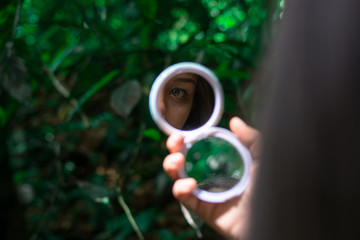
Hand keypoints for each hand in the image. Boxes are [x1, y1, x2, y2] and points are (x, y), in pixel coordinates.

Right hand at [163, 117, 260, 238]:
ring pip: (179, 178)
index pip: (199, 148)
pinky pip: (186, 199)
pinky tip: (189, 183)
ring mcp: (206, 193)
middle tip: (175, 143)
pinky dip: (181, 189)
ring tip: (176, 161)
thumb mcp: (264, 158)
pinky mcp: (205, 210)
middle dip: (174, 150)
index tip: (183, 133)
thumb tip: (235, 122)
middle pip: (184, 161)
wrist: (275, 217)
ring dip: (172, 167)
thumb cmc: (272, 188)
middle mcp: (211, 176)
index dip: (187, 139)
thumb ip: (252, 139)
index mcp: (222, 162)